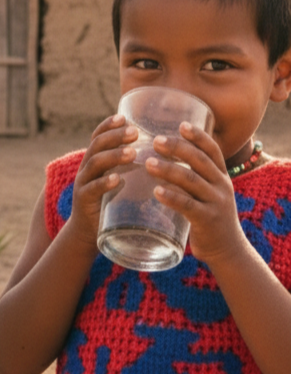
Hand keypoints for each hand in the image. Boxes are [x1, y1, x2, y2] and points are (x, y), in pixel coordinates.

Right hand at [66, 114, 138, 249]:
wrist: (90, 233)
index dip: (109, 125)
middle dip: (115, 136)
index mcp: (96, 161)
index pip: (98, 136)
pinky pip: (92, 189)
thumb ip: (134, 168)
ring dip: (114, 156)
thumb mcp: (121, 181)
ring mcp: (83, 184)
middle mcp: (87, 169)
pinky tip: (116, 180)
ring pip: (94, 163)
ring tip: (132, 153)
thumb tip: (168, 153)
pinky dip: (104, 183)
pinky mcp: (84, 201)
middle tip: (135, 132)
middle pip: (97, 145)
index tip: (124, 117)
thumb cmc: (112, 204)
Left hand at [144, 122, 244, 263]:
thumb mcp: (207, 193)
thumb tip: (162, 159)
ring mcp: (216, 202)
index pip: (212, 150)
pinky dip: (171, 196)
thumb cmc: (208, 217)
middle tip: (155, 141)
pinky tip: (156, 191)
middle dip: (178, 148)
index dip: (198, 136)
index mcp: (221, 176)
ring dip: (168, 169)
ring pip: (191, 180)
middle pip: (200, 160)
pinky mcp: (207, 220)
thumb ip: (192, 177)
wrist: (226, 249)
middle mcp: (221, 185)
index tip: (181, 124)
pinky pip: (188, 205)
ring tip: (148, 163)